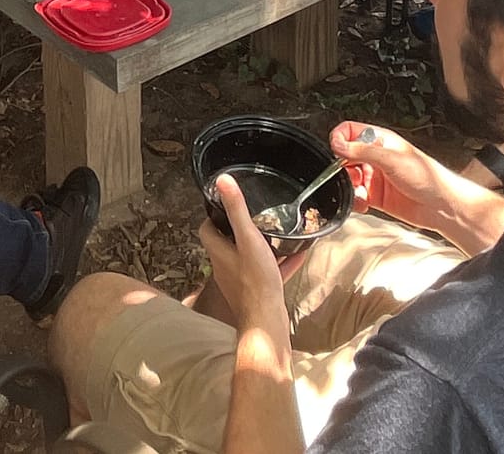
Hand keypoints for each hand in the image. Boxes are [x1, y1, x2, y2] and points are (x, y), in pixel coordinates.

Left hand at [197, 173, 290, 328]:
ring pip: (248, 258)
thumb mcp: (248, 238)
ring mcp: (240, 282)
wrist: (267, 321)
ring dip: (260, 247)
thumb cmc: (256, 282)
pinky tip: (297, 256)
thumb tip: (222, 181)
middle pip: (227, 243)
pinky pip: (267, 273)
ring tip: (276, 234)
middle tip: (255, 217)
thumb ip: (237, 210)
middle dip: (239, 229)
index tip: (225, 205)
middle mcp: (225, 267)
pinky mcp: (256, 292)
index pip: (206, 229)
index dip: (213, 216)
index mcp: (219, 252)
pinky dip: (278, 264)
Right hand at [329, 122, 461, 230]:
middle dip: (342, 168)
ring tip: (359, 192)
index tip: (337, 152)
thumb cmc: (428, 177)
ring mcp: (375, 177)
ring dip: (349, 187)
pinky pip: (356, 196)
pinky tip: (363, 203)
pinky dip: (354, 201)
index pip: (349, 132)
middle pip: (345, 157)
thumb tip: (338, 144)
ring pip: (348, 179)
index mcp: (380, 140)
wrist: (441, 206)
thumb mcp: (392, 159)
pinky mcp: (376, 196)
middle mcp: (375, 157)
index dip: (339, 140)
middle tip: (350, 176)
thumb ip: (363, 151)